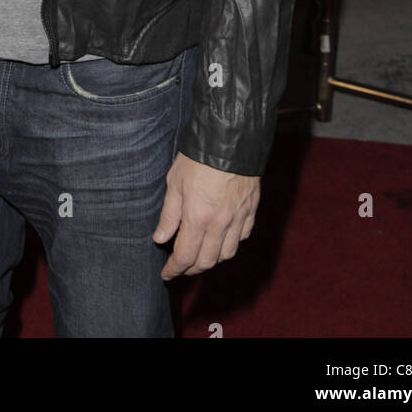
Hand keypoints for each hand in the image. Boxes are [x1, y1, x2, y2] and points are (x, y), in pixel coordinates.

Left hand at [153, 152, 259, 278]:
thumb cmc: (198, 157)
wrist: (231, 138)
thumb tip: (160, 238)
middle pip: (206, 261)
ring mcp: (238, 218)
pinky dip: (230, 244)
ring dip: (211, 260)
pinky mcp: (251, 210)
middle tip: (180, 267)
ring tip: (200, 255)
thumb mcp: (175, 182)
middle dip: (191, 269)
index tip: (166, 274)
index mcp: (198, 218)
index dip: (174, 269)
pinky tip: (222, 239)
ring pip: (226, 254)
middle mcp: (220, 224)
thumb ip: (169, 214)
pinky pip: (242, 237)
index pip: (184, 256)